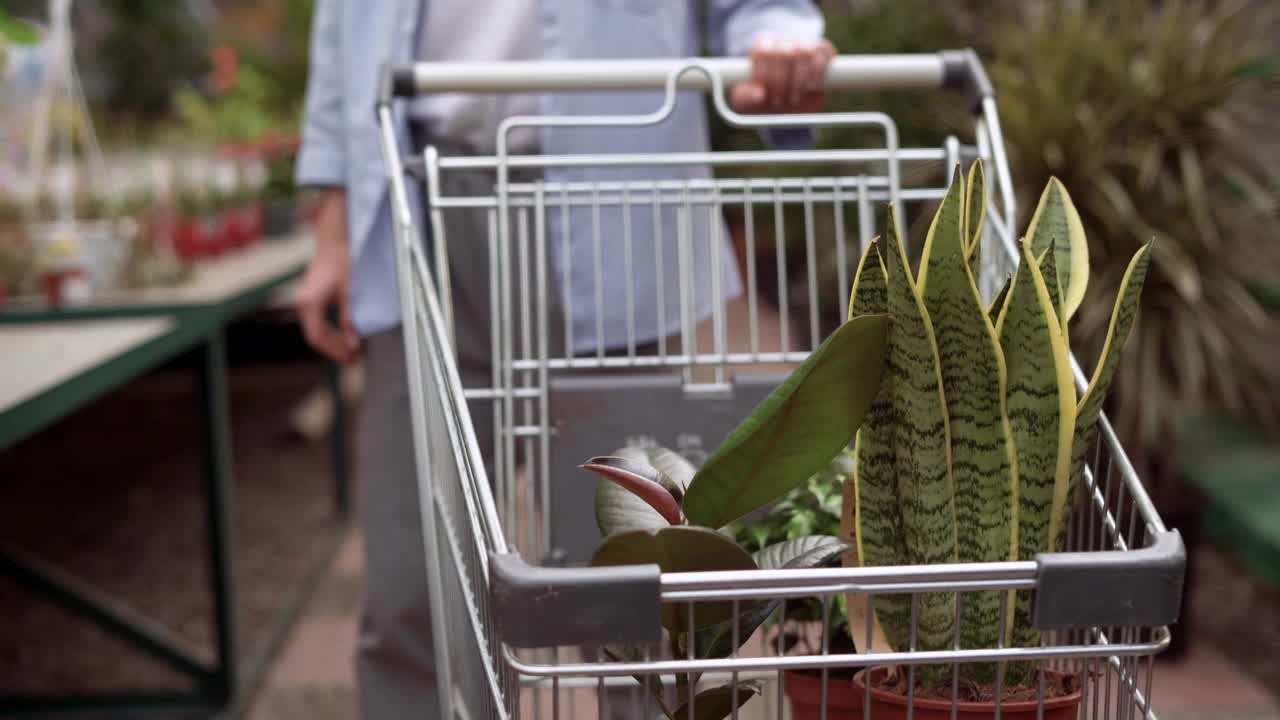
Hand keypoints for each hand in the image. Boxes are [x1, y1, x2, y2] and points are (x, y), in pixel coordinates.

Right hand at [296, 189, 359, 364]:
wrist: (335, 239)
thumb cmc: (344, 259)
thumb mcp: (352, 288)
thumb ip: (351, 315)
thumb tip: (354, 342)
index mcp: (309, 301)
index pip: (317, 336)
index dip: (334, 350)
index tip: (351, 358)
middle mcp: (303, 303)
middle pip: (315, 337)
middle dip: (335, 350)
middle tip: (355, 359)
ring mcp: (306, 302)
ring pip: (317, 331)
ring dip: (334, 343)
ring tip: (354, 351)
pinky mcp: (312, 301)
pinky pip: (319, 323)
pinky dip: (333, 333)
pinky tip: (348, 337)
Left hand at [731, 36, 835, 113]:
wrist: (789, 101)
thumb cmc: (765, 98)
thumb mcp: (747, 99)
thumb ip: (745, 98)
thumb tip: (759, 95)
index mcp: (762, 46)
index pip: (762, 51)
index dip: (763, 75)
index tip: (764, 95)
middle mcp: (784, 40)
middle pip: (783, 53)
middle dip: (780, 81)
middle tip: (778, 101)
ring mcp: (805, 42)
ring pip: (804, 53)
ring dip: (798, 80)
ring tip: (793, 98)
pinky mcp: (822, 50)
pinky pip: (822, 54)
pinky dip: (817, 72)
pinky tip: (810, 87)